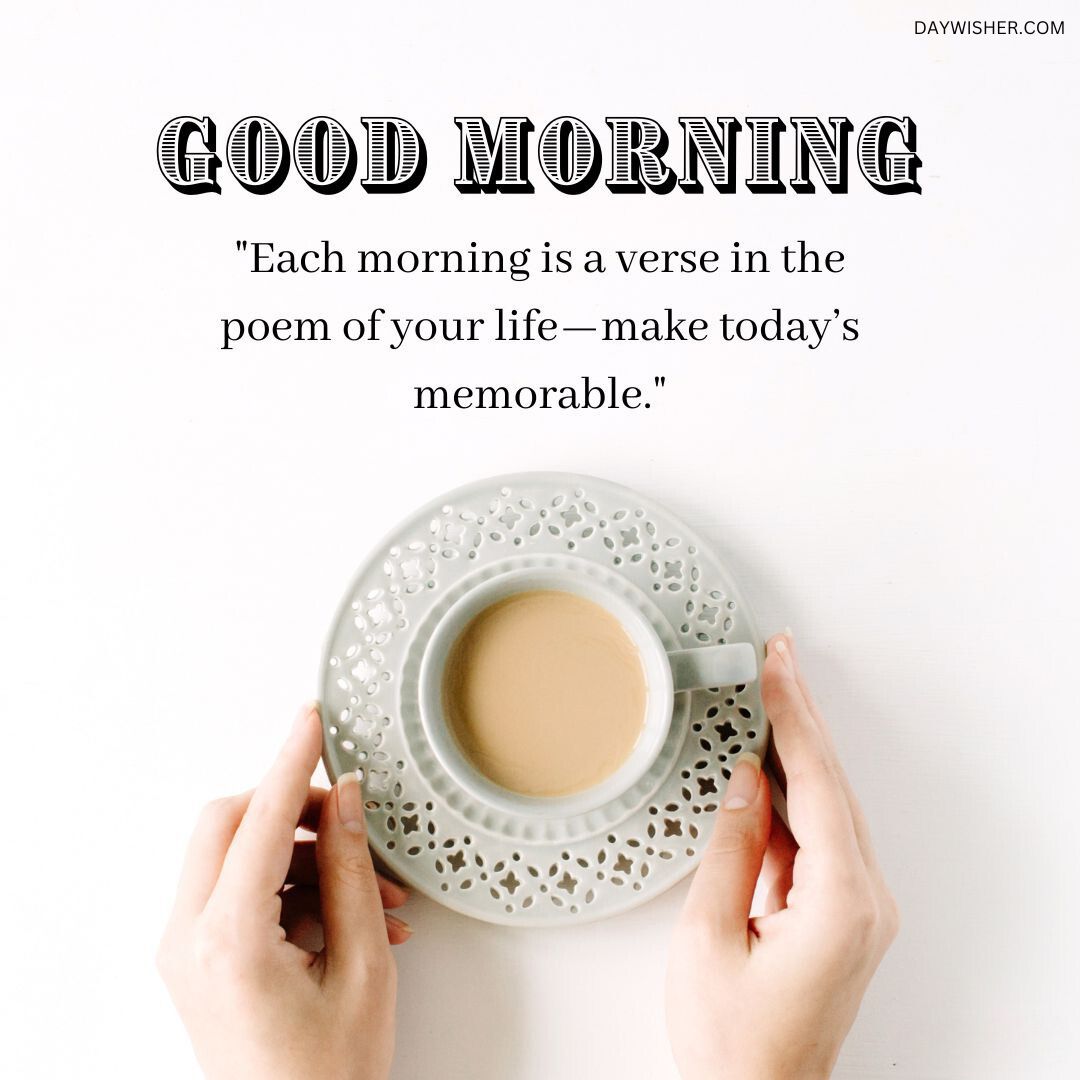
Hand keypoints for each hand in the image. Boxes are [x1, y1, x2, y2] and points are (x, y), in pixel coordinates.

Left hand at [157, 703, 409, 1079]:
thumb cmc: (329, 1077)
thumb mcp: (364, 965)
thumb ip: (351, 870)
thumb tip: (346, 800)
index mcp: (228, 942)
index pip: (259, 820)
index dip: (292, 762)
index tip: (311, 719)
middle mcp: (187, 941)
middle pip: (226, 824)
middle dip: (289, 807)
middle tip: (346, 815)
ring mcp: (184, 952)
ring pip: (232, 854)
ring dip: (300, 855)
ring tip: (371, 891)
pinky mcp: (195, 960)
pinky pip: (235, 890)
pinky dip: (289, 887)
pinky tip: (347, 914)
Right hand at [666, 633, 898, 1079]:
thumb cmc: (731, 1042)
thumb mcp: (708, 937)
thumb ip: (731, 849)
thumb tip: (744, 782)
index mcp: (839, 904)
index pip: (815, 784)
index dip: (794, 716)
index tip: (778, 667)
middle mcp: (865, 903)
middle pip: (831, 786)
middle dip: (802, 717)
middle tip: (778, 660)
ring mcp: (860, 910)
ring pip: (827, 808)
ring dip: (796, 754)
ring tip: (766, 700)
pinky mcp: (843, 917)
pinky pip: (818, 839)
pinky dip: (792, 798)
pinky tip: (765, 771)